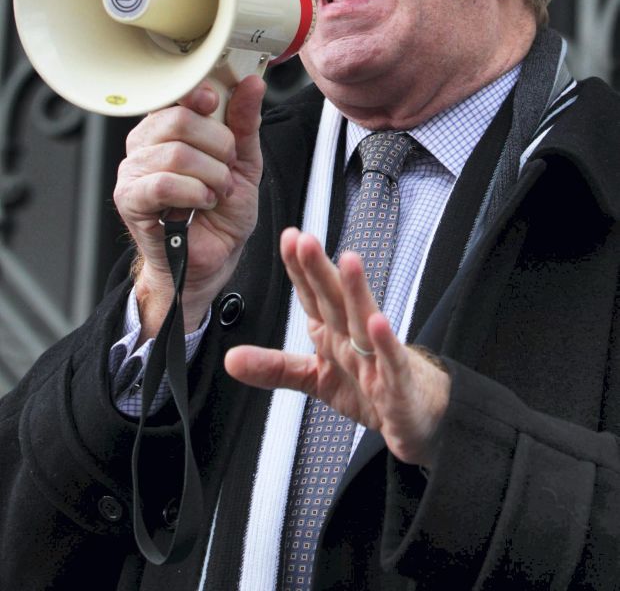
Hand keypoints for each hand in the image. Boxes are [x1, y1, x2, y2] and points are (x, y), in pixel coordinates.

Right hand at [113, 75, 264, 336]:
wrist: (211, 259)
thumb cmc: (222, 212)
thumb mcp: (244, 162)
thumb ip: (244, 123)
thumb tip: (252, 84)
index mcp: (169, 126)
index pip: (177, 92)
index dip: (199, 93)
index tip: (216, 104)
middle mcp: (145, 142)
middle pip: (180, 118)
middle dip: (218, 145)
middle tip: (227, 169)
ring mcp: (132, 169)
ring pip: (176, 152)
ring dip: (211, 176)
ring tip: (217, 192)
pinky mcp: (129, 199)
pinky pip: (164, 183)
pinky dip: (194, 193)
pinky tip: (202, 203)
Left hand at [225, 228, 450, 466]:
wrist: (417, 414)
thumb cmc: (369, 386)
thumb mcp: (313, 379)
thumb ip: (274, 368)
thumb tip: (230, 359)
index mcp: (332, 330)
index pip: (312, 294)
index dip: (299, 268)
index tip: (287, 237)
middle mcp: (353, 336)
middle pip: (335, 297)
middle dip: (320, 269)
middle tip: (305, 239)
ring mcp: (377, 357)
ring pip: (364, 318)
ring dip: (357, 289)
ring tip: (348, 260)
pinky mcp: (398, 383)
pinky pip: (391, 360)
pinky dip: (385, 342)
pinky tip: (378, 322)